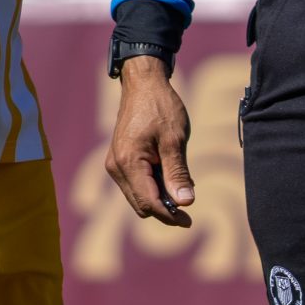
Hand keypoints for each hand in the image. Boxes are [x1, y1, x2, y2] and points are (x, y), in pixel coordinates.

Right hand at [105, 57, 194, 226]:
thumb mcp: (175, 139)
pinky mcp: (120, 160)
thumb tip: (185, 202)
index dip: (168, 215)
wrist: (143, 84)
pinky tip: (172, 179)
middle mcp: (116, 167)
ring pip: (137, 196)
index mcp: (128, 162)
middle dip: (164, 210)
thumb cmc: (161, 107)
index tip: (188, 221)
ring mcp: (116, 164)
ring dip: (159, 199)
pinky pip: (136, 183)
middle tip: (189, 209)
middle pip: (140, 204)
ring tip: (183, 189)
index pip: (148, 202)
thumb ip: (178, 172)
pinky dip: (153, 187)